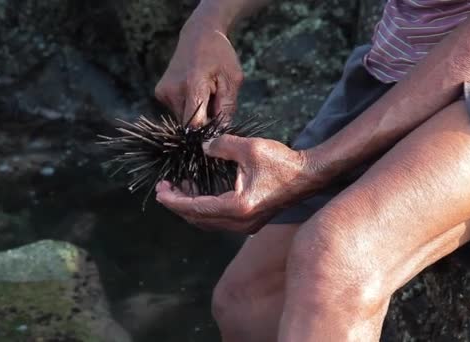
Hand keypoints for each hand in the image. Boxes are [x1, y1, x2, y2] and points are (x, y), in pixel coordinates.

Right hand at [154, 11, 242, 126]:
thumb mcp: (232, 80)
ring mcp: (163, 92)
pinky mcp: (160, 94)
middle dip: (205, 122)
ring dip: (197, 115)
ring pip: (183, 119)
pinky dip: (189, 107)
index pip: (195, 125)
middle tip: (216, 105)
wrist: (198, 35)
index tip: (219, 130)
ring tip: (206, 95)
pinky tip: (195, 92)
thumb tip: (221, 132)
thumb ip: (227, 108)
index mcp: (192, 85)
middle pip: (190, 124)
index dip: (208, 132)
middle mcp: (173, 90)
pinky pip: (178, 111)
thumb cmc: (220, 57)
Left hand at [155, 135, 322, 232]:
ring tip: (179, 186)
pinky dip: (205, 207)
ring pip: (208, 221)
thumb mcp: (249, 147)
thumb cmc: (283, 162)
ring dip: (191, 206)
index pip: (196, 208)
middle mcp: (240, 222)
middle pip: (198, 219)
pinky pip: (219, 219)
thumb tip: (202, 148)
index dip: (174, 200)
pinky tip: (200, 191)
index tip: (160, 190)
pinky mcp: (250, 221)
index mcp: (237, 207)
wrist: (309, 176)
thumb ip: (221, 146)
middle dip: (178, 204)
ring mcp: (246, 225)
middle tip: (165, 187)